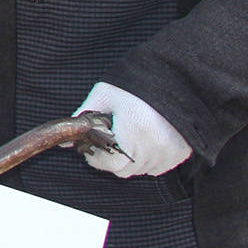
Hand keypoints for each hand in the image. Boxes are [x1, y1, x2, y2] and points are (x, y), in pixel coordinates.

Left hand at [77, 82, 191, 177]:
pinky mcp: (181, 153)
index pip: (112, 164)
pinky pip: (157, 167)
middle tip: (109, 139)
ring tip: (129, 135)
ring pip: (141, 170)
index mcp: (134, 131)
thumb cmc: (136, 84)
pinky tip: (145, 139)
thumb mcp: (105, 95)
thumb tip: (66, 140)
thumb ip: (83, 117)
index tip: (92, 148)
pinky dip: (148, 159)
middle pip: (125, 170)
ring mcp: (170, 152)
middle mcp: (154, 146)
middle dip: (112, 158)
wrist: (175, 77)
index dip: (98, 159)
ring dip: (130, 159)